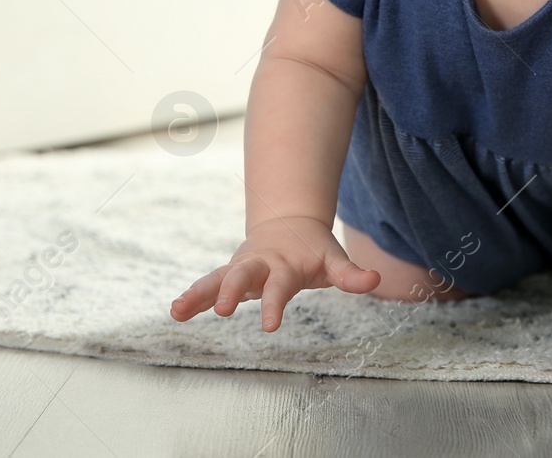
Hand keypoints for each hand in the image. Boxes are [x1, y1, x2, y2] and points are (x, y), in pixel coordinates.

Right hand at [170, 216, 381, 330]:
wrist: (289, 224)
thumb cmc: (314, 250)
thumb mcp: (334, 259)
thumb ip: (351, 274)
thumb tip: (376, 280)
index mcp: (284, 265)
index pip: (279, 287)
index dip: (274, 305)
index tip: (270, 327)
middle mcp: (258, 264)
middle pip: (241, 276)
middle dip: (230, 292)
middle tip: (223, 311)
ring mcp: (240, 268)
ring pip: (216, 279)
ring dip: (198, 294)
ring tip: (176, 311)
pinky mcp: (229, 275)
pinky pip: (208, 286)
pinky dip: (193, 298)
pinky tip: (175, 312)